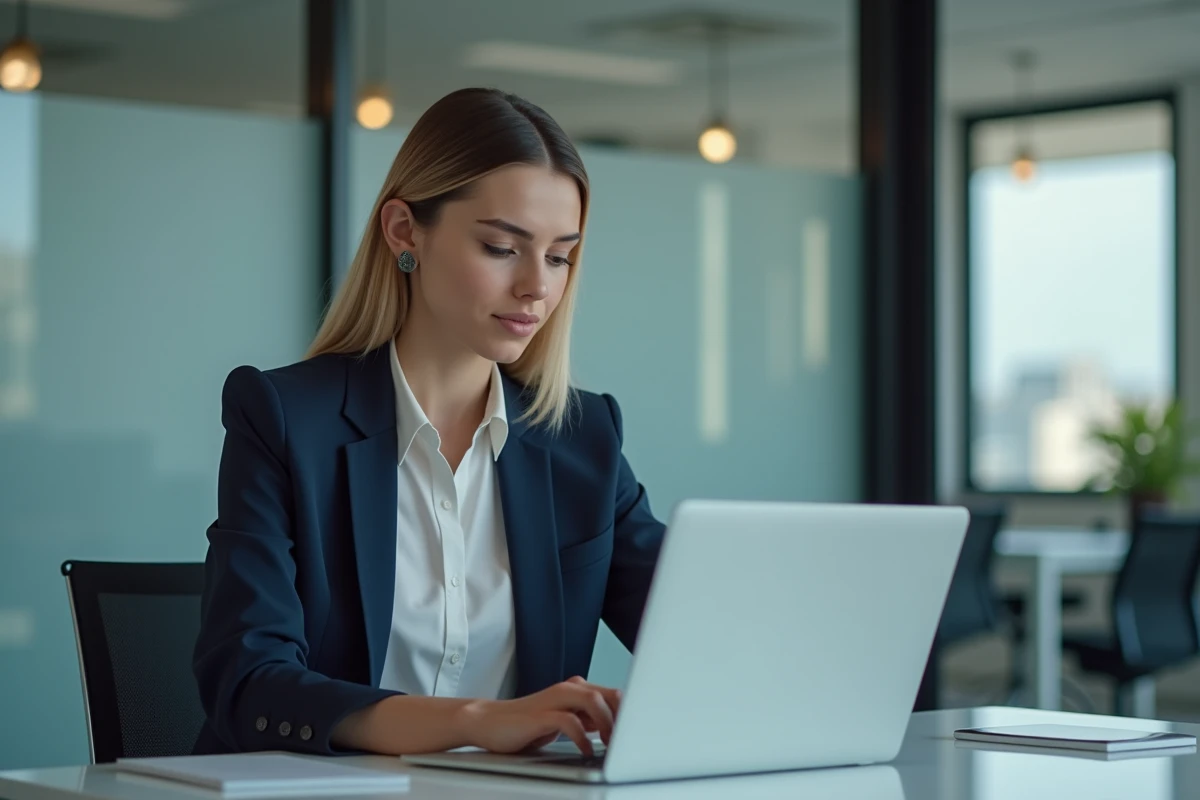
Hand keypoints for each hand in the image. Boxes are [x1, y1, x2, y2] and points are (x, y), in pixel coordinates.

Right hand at [456, 676, 621, 755]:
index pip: (614, 695)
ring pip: (592, 700)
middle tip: (627, 741)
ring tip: (610, 744)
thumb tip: (615, 727)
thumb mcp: (564, 720)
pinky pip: (569, 721)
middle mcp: (568, 689)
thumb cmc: (526, 723)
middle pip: (610, 693)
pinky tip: (585, 749)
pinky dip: (582, 736)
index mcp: (576, 690)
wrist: (488, 722)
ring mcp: (554, 700)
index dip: (628, 714)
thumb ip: (588, 719)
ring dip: (607, 723)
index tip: (636, 734)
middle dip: (623, 717)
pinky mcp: (540, 715)